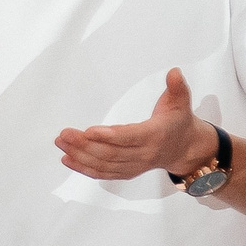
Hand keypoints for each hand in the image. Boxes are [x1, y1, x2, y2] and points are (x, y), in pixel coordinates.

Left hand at [54, 69, 214, 180]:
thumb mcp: (181, 102)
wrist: (184, 148)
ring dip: (80, 156)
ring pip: (104, 165)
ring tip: (61, 143)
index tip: (89, 131)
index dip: (109, 136)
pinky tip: (68, 159)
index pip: (130, 137)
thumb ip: (177, 87)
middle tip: (64, 134)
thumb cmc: (178, 122)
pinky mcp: (126, 172)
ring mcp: (134, 166)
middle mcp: (144, 154)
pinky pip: (104, 173)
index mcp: (155, 136)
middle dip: (85, 145)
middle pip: (111, 153)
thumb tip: (174, 72)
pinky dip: (85, 168)